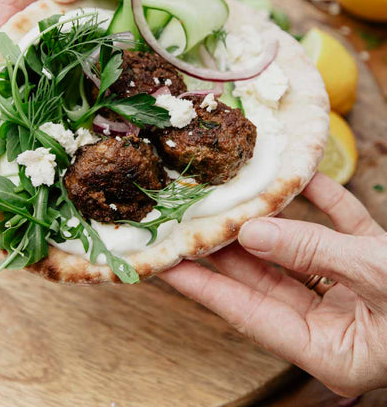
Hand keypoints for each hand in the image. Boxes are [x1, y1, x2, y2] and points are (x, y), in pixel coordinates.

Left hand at [160, 173, 386, 396]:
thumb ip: (312, 252)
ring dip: (270, 221)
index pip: (247, 314)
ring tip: (231, 196)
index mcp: (329, 351)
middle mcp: (335, 325)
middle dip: (226, 247)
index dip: (202, 287)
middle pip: (264, 281)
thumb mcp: (376, 277)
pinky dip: (324, 203)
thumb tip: (252, 231)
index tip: (164, 264)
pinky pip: (340, 229)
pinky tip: (301, 178)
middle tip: (189, 220)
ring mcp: (354, 293)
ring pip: (298, 253)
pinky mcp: (375, 263)